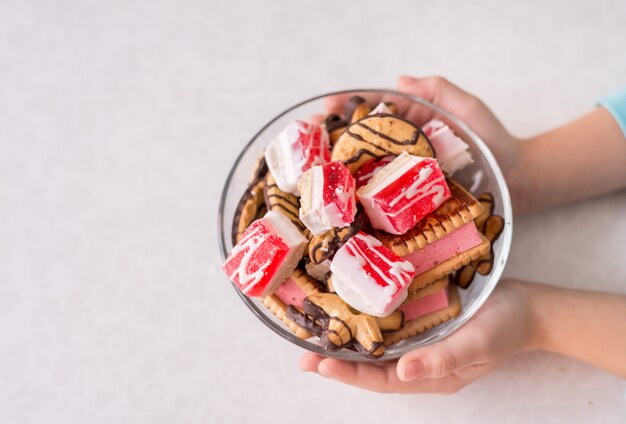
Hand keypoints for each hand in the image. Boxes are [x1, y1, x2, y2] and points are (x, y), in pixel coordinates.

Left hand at [299, 280, 534, 393]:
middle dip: (337, 363)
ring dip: (346, 345)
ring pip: (376, 349)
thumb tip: (402, 373)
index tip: (319, 365)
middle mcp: (419, 362)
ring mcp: (419, 343)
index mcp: (431, 374)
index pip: (382, 381)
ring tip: (314, 339)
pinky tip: (348, 315)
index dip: (350, 375)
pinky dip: (365, 325)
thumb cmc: (505, 326)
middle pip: (371, 368)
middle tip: (302, 356)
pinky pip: (388, 328)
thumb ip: (443, 360)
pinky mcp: (421, 322)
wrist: (526, 306)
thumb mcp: (479, 344)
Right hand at [325, 76, 523, 209]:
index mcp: (412, 121)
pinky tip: (339, 202)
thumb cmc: (495, 142)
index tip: (325, 107)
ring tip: (311, 172)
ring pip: (364, 168)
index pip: (374, 109)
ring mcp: (404, 173)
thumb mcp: (470, 110)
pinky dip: (358, 197)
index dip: (348, 106)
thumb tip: (400, 80)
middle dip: (331, 137)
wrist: (516, 182)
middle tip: (305, 141)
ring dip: (337, 169)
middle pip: (360, 139)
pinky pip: (380, 195)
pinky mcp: (409, 198)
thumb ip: (440, 92)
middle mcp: (402, 146)